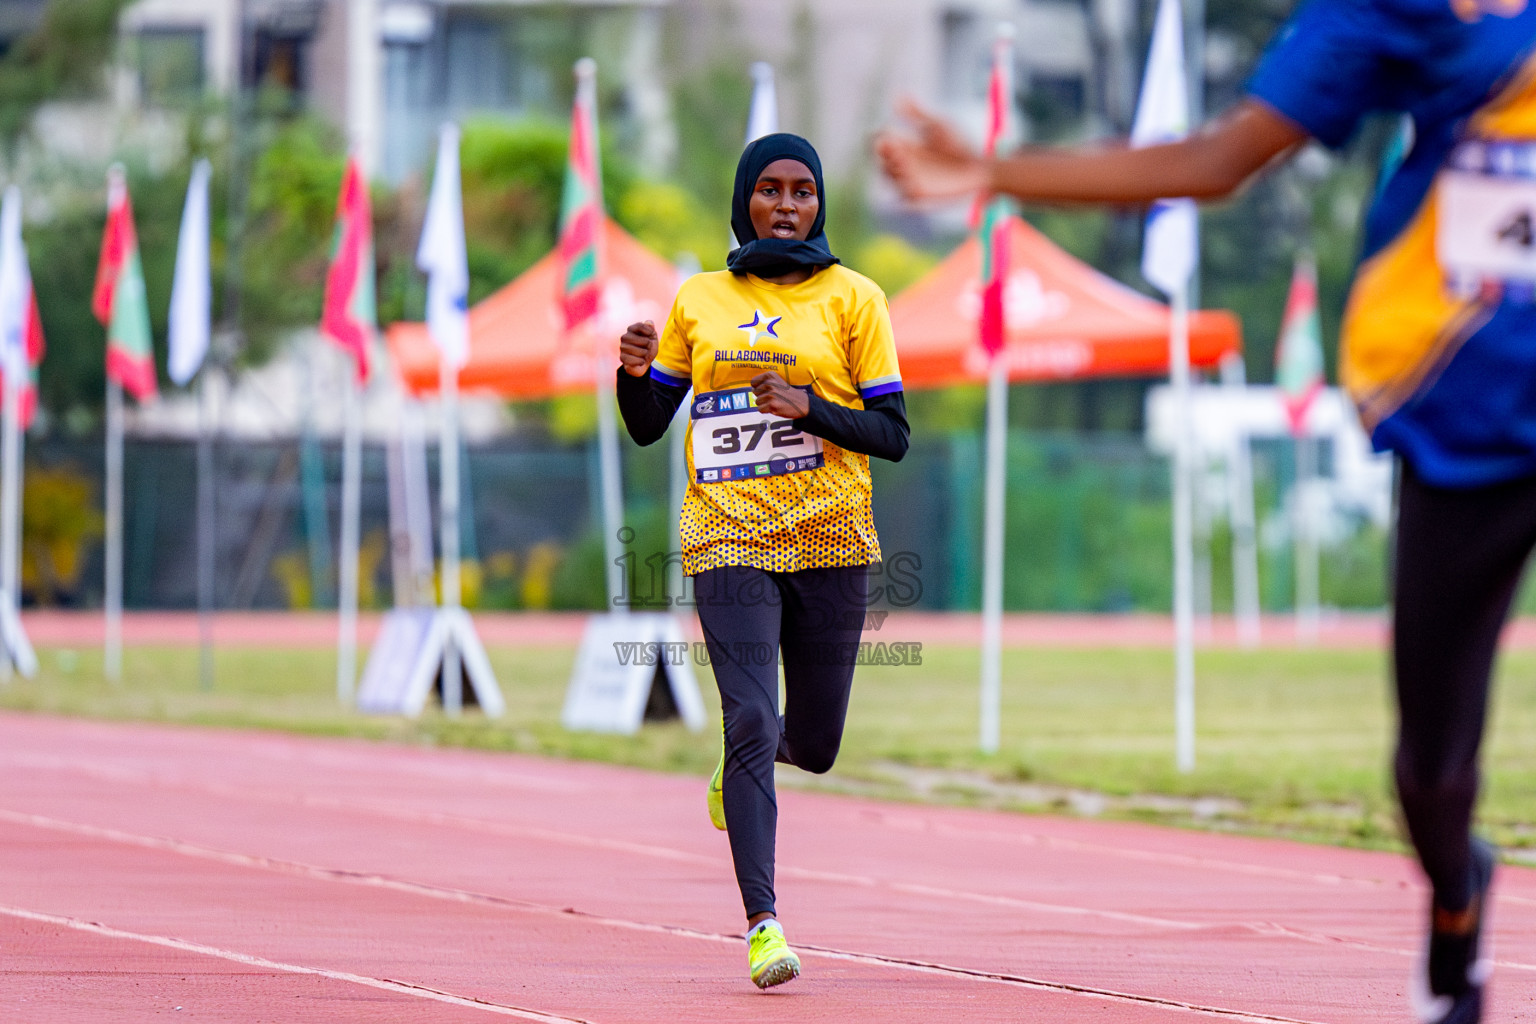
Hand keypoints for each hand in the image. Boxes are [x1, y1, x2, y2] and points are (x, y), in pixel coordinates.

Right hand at [619, 320, 657, 376]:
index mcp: (632, 330)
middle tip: (648, 347)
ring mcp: (622, 347)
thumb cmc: (648, 349)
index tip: (651, 335)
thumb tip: (649, 322)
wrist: (645, 363)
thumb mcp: (653, 338)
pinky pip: (632, 359)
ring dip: (644, 354)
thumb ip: (651, 330)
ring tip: (644, 355)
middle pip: (637, 338)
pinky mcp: (622, 357)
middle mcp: (625, 337)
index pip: (639, 326)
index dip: (648, 331)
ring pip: (635, 350)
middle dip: (647, 344)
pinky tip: (641, 361)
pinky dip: (640, 361)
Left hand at [750, 372, 809, 418]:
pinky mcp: (772, 405)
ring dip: (765, 404)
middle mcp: (770, 383)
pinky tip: (775, 407)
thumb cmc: (787, 394)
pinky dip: (766, 410)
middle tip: (774, 397)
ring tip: (775, 402)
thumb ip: (764, 382)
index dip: (759, 388)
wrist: (802, 403)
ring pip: (757, 402)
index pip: (753, 382)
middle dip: (762, 396)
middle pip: (754, 392)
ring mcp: (771, 394)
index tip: (768, 390)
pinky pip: (760, 409)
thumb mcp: (777, 381)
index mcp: (771, 375)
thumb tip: (751, 388)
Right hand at [875, 98, 990, 201]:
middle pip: (880, 159)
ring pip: (888, 176)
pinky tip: (909, 172)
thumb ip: (916, 113)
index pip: (880, 142)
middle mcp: (905, 164)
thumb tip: (897, 96)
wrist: (979, 167)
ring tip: (901, 156)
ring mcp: (911, 180)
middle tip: (891, 144)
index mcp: (906, 146)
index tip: (885, 133)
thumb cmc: (960, 145)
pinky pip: (903, 194)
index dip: (877, 138)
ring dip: (891, 166)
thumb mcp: (937, 125)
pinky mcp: (920, 195)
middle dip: (883, 152)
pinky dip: (902, 184)